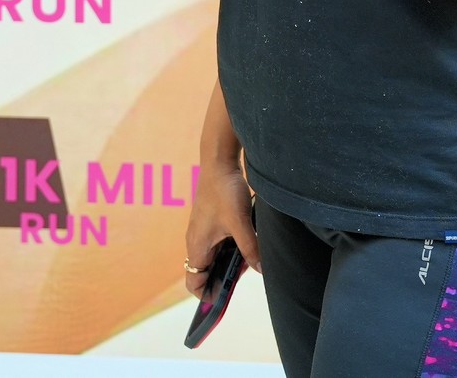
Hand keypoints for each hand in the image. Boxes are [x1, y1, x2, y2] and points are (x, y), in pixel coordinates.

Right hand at [184, 160, 260, 295]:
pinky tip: (250, 241)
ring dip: (231, 262)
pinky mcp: (213, 223)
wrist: (219, 161)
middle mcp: (197, 241)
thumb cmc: (224, 190)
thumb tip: (262, 270)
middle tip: (247, 274)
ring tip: (251, 257)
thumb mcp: (240, 223)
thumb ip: (251, 248)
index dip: (208, 295)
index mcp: (197, 246)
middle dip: (225, 278)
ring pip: (216, 258)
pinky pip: (221, 245)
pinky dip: (234, 249)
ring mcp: (205, 232)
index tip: (228, 295)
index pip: (194, 282)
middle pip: (207, 273)